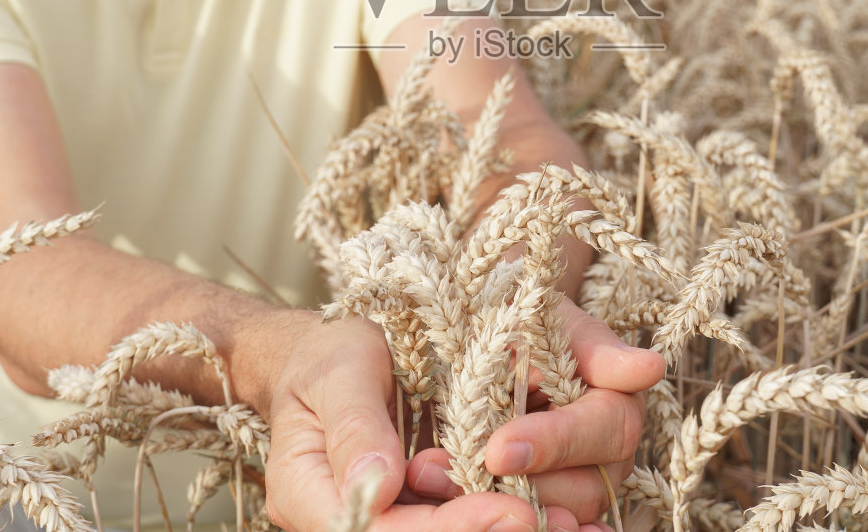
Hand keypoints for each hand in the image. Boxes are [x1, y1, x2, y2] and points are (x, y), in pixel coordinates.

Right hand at [263, 313, 590, 530]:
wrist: (329, 353)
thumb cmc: (327, 352)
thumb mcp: (337, 369)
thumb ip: (356, 426)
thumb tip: (381, 484)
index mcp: (304, 490)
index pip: (377, 531)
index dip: (447, 531)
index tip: (510, 511)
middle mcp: (342, 515)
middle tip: (542, 517)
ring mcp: (382, 516)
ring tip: (564, 523)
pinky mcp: (416, 509)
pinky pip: (456, 520)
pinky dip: (498, 518)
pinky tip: (557, 517)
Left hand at [403, 299, 667, 529]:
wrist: (498, 327)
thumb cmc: (530, 317)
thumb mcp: (554, 318)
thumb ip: (596, 348)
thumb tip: (649, 368)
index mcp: (620, 406)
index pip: (601, 434)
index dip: (552, 444)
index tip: (498, 450)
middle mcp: (609, 456)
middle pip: (582, 491)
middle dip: (514, 485)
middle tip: (443, 471)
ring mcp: (578, 485)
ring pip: (553, 513)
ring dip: (488, 499)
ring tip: (427, 476)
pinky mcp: (542, 498)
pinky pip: (525, 516)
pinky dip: (489, 511)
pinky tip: (448, 499)